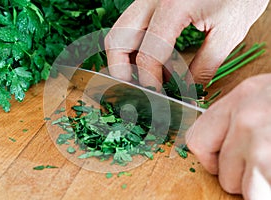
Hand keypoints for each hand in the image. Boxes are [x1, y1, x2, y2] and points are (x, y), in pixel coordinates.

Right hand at [105, 0, 268, 90]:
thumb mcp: (228, 32)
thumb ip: (204, 66)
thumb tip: (187, 91)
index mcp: (172, 6)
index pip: (147, 54)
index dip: (150, 81)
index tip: (158, 96)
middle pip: (116, 40)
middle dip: (120, 70)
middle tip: (136, 89)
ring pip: (120, 32)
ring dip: (126, 59)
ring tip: (148, 77)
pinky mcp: (150, 0)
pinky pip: (132, 27)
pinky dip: (137, 48)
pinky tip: (157, 62)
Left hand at [186, 74, 270, 198]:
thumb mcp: (269, 98)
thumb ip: (244, 115)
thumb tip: (226, 141)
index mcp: (245, 95)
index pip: (197, 136)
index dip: (209, 158)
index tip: (221, 164)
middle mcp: (246, 117)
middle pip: (218, 166)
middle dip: (238, 175)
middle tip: (260, 168)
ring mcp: (260, 142)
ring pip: (235, 184)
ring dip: (255, 188)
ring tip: (269, 174)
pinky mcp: (270, 164)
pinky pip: (257, 196)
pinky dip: (265, 193)